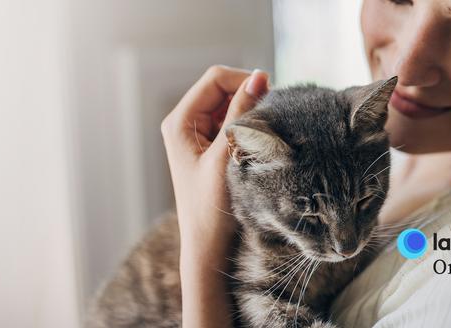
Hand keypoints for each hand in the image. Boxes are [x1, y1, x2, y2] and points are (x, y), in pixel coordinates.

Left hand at [160, 65, 268, 326]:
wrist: (208, 246)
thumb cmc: (211, 207)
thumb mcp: (226, 156)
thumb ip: (241, 114)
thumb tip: (259, 76)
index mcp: (179, 122)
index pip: (216, 79)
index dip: (244, 80)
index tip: (271, 98)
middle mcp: (185, 123)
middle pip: (223, 88)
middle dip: (249, 97)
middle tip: (272, 119)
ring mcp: (198, 135)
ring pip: (231, 105)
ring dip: (251, 113)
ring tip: (265, 134)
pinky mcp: (210, 147)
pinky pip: (233, 122)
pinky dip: (249, 126)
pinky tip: (259, 143)